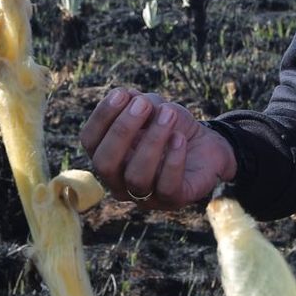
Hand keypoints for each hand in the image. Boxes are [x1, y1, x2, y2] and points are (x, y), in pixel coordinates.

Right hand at [80, 87, 236, 207]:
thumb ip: (137, 102)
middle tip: (144, 104)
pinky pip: (167, 187)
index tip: (122, 94)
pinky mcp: (172, 201)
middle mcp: (119, 182)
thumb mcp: (153, 108)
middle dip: (122, 130)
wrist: (206, 145)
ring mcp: (144, 196)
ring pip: (136, 177)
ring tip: (169, 115)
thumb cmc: (171, 126)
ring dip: (152, 141)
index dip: (101, 116)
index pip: (89, 141)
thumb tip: (127, 97)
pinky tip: (179, 138)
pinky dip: (173, 160)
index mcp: (107, 156)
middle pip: (105, 164)